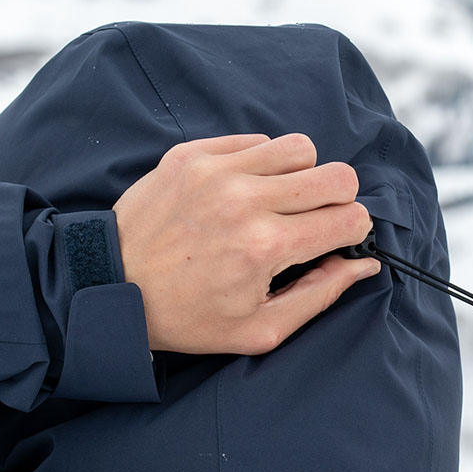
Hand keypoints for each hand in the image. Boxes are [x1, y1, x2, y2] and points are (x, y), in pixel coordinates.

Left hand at [112, 133, 379, 354]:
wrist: (109, 287)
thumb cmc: (185, 317)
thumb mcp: (258, 330)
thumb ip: (320, 295)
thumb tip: (363, 264)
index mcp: (266, 247)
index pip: (349, 218)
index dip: (352, 233)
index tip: (336, 241)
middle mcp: (245, 200)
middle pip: (337, 175)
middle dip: (338, 201)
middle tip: (314, 222)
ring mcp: (216, 171)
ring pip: (300, 148)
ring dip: (302, 176)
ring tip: (279, 203)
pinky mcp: (191, 154)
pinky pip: (255, 141)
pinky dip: (261, 164)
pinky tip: (243, 192)